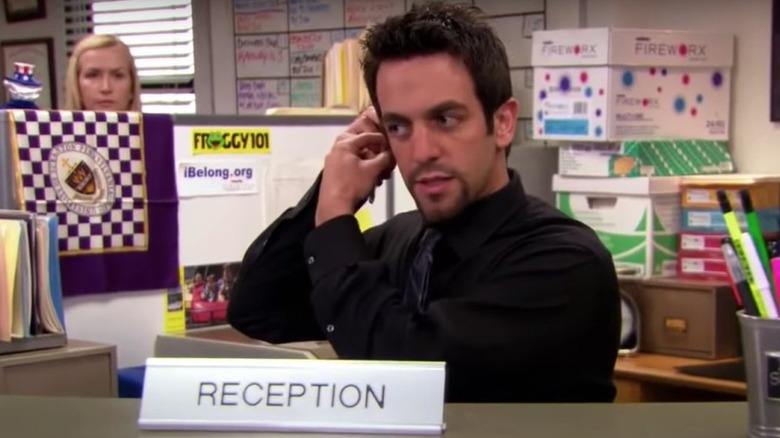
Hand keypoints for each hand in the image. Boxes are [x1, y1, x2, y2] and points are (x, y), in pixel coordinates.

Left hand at [316, 107, 395, 225]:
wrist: (334, 207)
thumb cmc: (354, 184)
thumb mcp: (373, 170)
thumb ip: (384, 158)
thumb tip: (391, 153)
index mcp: (344, 144)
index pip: (366, 136)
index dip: (380, 139)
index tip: (390, 143)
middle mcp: (336, 150)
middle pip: (359, 144)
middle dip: (373, 150)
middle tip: (383, 155)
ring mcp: (332, 162)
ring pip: (355, 156)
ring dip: (369, 162)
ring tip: (380, 174)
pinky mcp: (332, 173)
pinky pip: (350, 165)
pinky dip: (361, 169)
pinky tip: (371, 180)